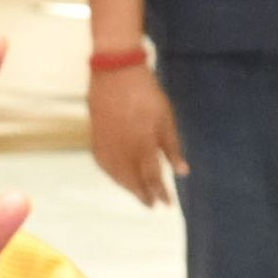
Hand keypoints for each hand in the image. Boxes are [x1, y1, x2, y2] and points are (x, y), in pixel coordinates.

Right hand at [88, 57, 180, 205]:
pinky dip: (112, 175)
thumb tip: (182, 171)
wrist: (116, 72)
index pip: (152, 178)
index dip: (160, 192)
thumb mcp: (166, 118)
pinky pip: (103, 165)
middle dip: (143, 194)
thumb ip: (172, 147)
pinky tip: (118, 176)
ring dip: (127, 187)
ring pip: (116, 175)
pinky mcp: (95, 138)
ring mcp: (106, 145)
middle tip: (151, 205)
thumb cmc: (146, 93)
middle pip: (132, 181)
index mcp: (142, 145)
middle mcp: (123, 151)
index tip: (167, 204)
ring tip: (137, 193)